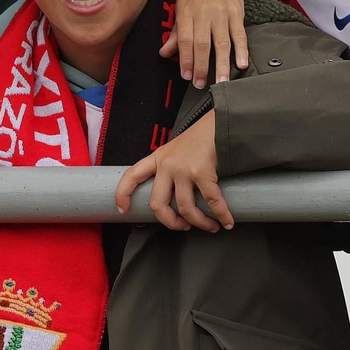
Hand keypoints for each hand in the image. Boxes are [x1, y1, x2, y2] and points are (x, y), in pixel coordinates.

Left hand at [114, 113, 230, 232]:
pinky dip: (222, 215)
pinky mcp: (202, 173)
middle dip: (170, 222)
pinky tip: (227, 221)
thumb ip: (171, 166)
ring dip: (200, 223)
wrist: (220, 122)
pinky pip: (211, 202)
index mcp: (158, 158)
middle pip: (158, 204)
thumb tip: (175, 192)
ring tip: (210, 226)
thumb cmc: (202, 136)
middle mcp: (167, 165)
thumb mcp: (177, 149)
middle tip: (182, 227)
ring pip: (186, 208)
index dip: (123, 194)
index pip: (132, 176)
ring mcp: (183, 170)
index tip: (122, 209)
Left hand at [162, 0, 249, 87]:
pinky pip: (239, 33)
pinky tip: (241, 64)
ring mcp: (222, 13)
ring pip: (222, 42)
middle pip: (202, 44)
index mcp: (187, 13)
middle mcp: (204, 13)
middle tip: (200, 84)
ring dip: (221, 64)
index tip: (186, 76)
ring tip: (221, 82)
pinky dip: (242, 49)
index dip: (185, 59)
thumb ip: (176, 33)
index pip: (185, 40)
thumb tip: (164, 53)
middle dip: (201, 66)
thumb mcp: (181, 8)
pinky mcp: (237, 13)